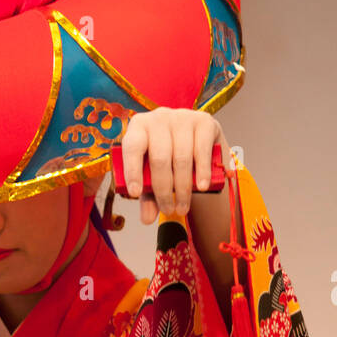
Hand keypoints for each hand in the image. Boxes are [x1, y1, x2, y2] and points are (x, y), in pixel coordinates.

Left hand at [120, 108, 234, 224]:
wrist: (196, 143)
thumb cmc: (167, 160)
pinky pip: (202, 150)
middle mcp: (159, 117)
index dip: (132, 170)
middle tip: (168, 210)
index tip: (135, 193)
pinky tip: (202, 187)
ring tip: (183, 207)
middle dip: (163, 189)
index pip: (132, 147)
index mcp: (138, 127)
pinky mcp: (204, 121)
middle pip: (159, 157)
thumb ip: (148, 195)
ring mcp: (182, 117)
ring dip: (183, 187)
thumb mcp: (153, 176)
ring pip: (181, 157)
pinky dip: (202, 172)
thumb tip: (147, 219)